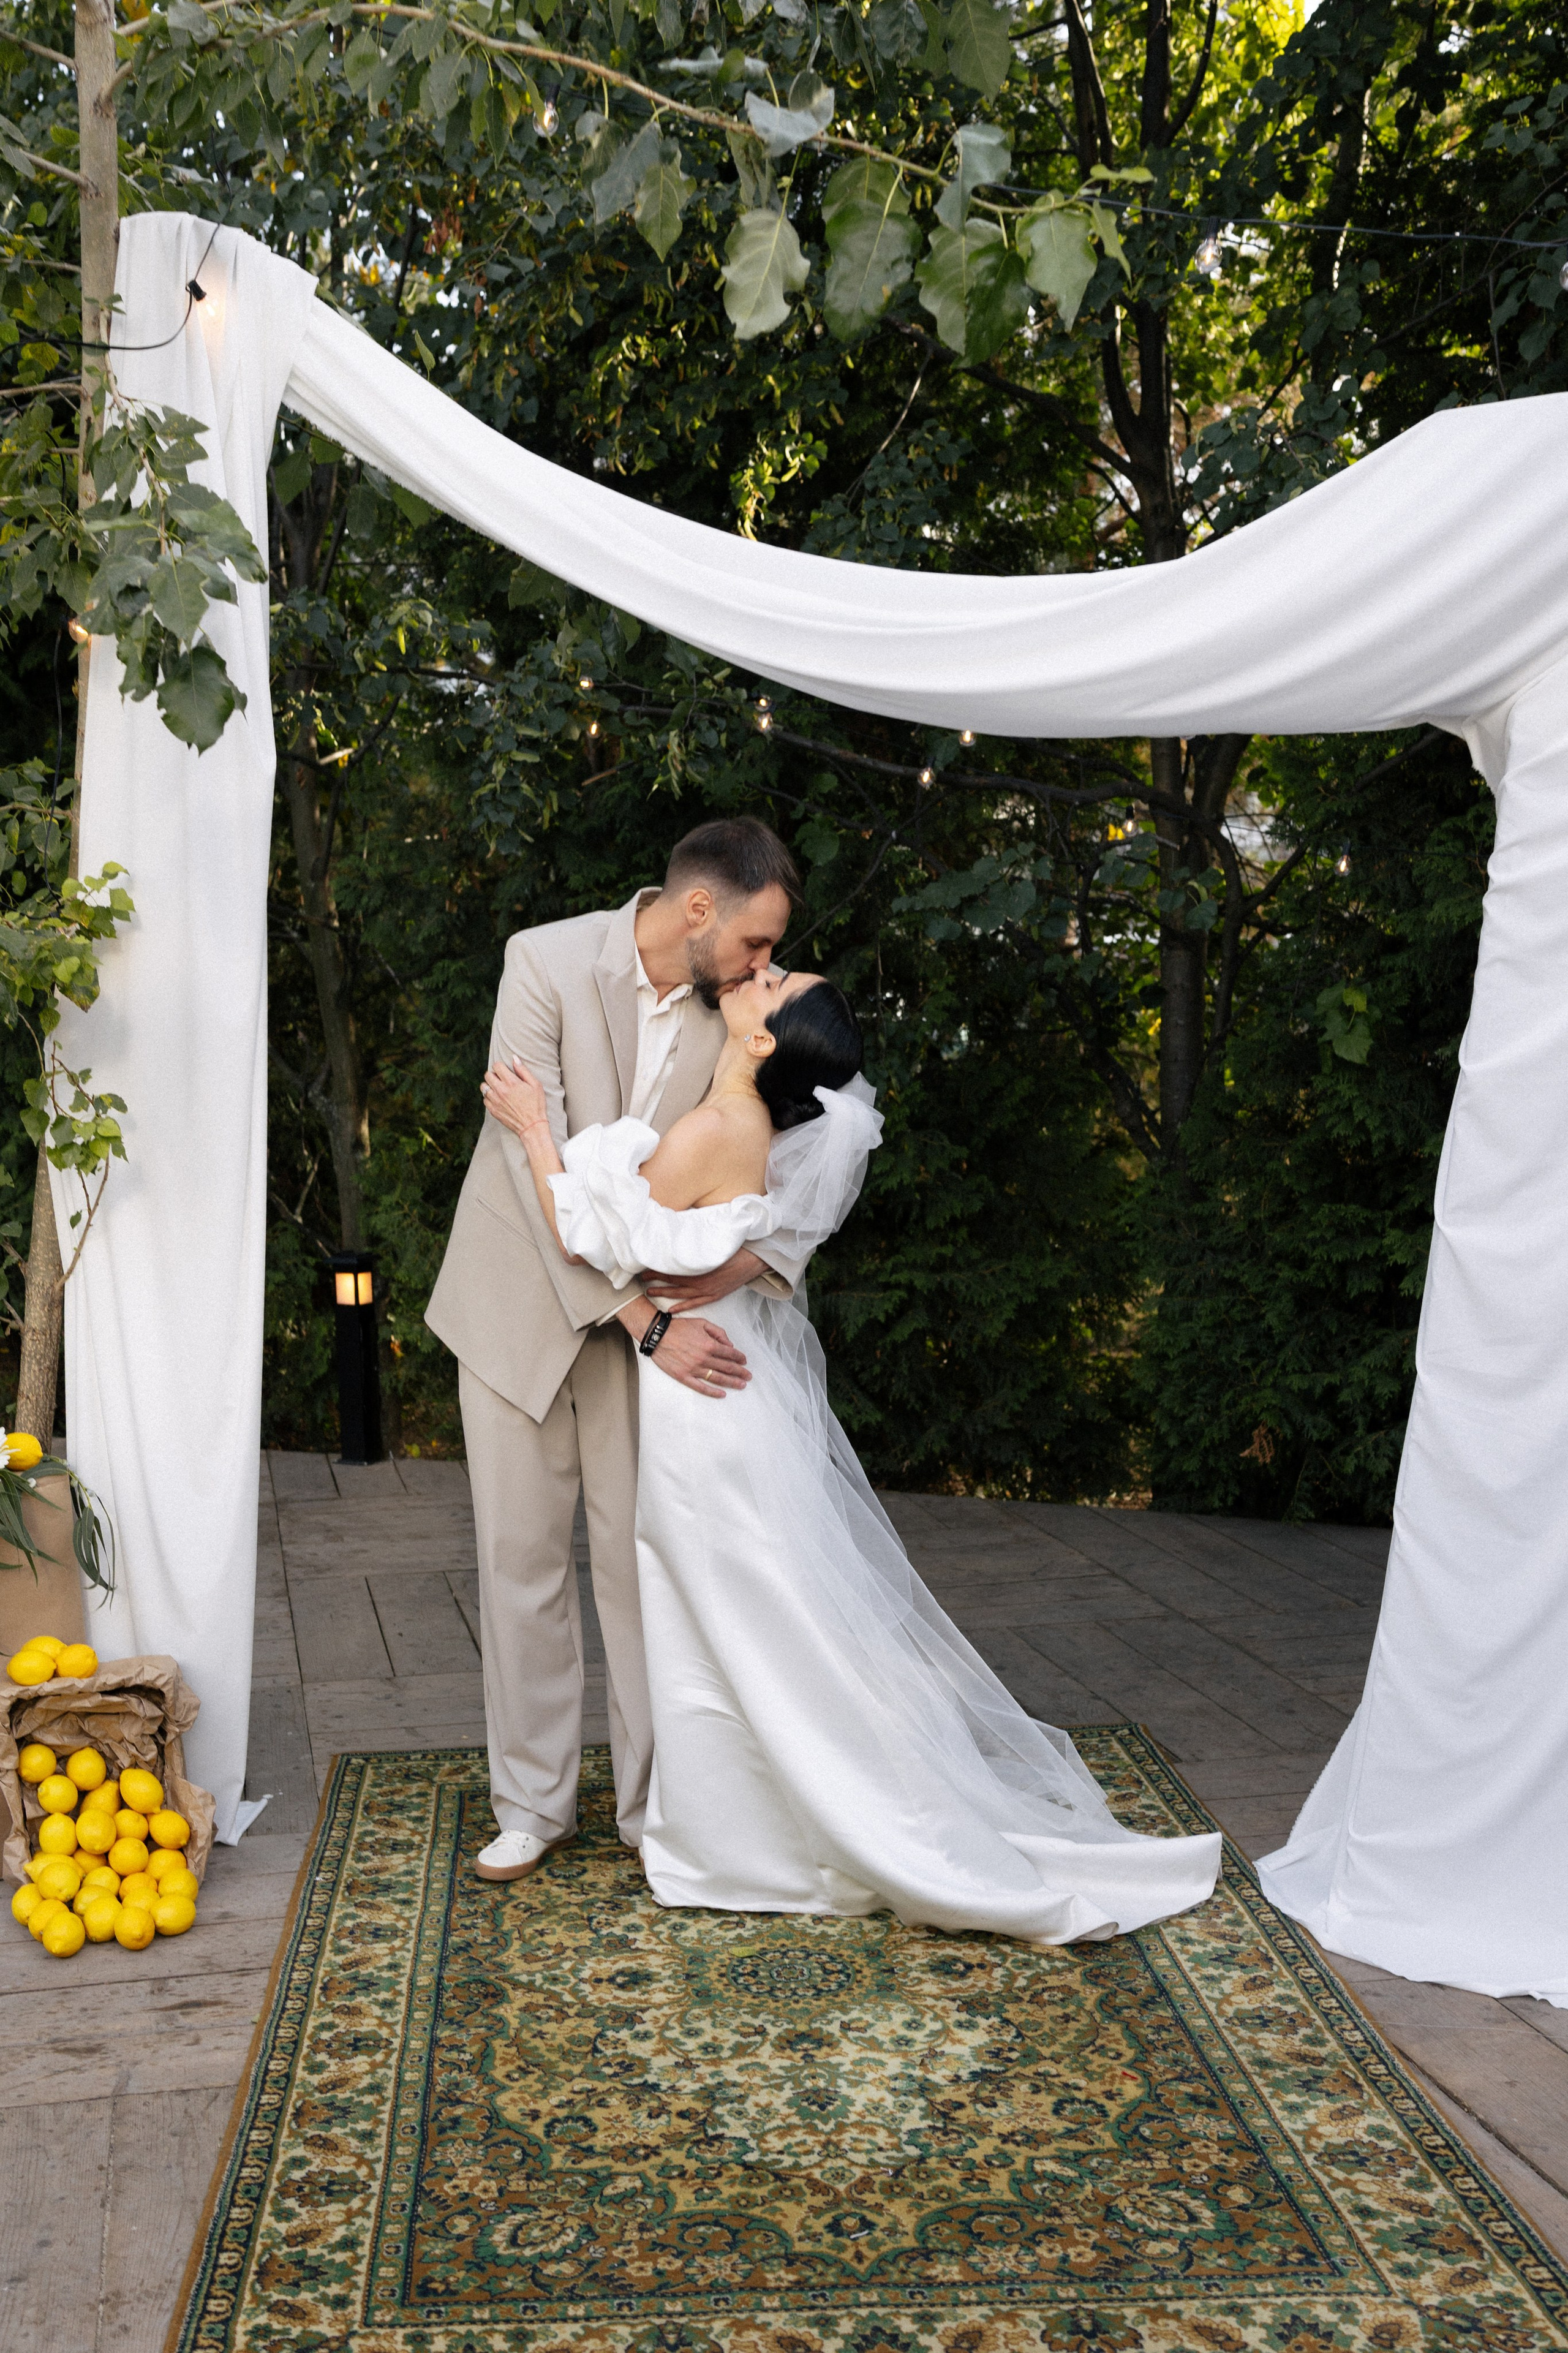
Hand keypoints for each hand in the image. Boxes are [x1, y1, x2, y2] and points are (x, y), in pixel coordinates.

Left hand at [482, 1055, 549, 1141]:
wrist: (532, 1126)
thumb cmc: (536, 1105)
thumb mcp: (535, 1085)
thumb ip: (523, 1070)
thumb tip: (514, 1058)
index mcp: (511, 1082)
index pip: (497, 1066)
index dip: (501, 1066)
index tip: (505, 1071)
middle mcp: (500, 1090)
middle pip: (487, 1075)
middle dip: (494, 1075)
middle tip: (502, 1080)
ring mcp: (495, 1101)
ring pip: (483, 1087)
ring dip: (490, 1086)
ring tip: (498, 1089)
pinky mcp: (493, 1110)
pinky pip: (484, 1099)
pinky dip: (489, 1098)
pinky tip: (498, 1099)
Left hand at [641, 1248, 765, 1313]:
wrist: (753, 1259)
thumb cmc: (734, 1248)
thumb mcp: (712, 1241)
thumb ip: (695, 1243)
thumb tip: (678, 1236)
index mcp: (698, 1266)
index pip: (671, 1268)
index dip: (656, 1267)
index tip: (643, 1265)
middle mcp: (700, 1280)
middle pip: (672, 1281)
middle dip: (655, 1279)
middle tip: (641, 1279)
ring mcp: (707, 1290)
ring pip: (681, 1294)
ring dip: (664, 1293)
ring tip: (650, 1292)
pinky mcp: (715, 1295)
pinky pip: (695, 1303)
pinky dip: (683, 1307)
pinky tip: (672, 1310)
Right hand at [650, 1316, 750, 1397]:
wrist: (657, 1334)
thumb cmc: (679, 1327)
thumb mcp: (701, 1323)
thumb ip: (718, 1332)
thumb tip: (729, 1345)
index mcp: (709, 1344)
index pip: (730, 1354)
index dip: (739, 1358)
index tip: (744, 1361)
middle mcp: (704, 1358)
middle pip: (727, 1368)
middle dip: (740, 1372)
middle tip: (748, 1376)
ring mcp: (694, 1369)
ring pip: (718, 1378)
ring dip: (732, 1382)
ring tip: (741, 1385)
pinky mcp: (684, 1376)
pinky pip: (701, 1387)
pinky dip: (712, 1392)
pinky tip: (722, 1394)